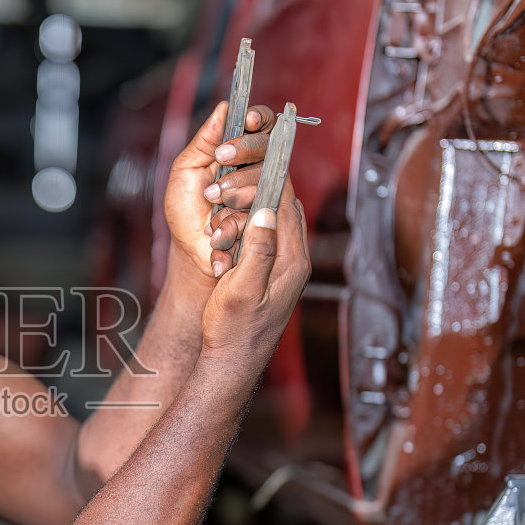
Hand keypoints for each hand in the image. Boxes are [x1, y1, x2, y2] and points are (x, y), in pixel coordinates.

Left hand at [163, 101, 276, 282]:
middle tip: (222, 159)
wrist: (189, 251)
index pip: (259, 125)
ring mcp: (265, 193)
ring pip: (266, 178)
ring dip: (236, 189)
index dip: (258, 118)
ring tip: (213, 204)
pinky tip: (217, 229)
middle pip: (268, 146)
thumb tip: (224, 107)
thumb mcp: (185, 171)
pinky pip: (262, 210)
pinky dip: (234, 219)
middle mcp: (256, 168)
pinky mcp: (268, 219)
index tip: (249, 120)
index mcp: (238, 152)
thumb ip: (204, 141)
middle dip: (244, 150)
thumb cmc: (186, 211)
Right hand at [199, 174, 309, 376]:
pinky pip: (267, 235)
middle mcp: (296, 260)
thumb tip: (268, 211)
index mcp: (293, 261)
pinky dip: (250, 223)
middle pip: (286, 207)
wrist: (233, 364)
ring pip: (276, 219)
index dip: (268, 179)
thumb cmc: (234, 331)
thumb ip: (258, 250)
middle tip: (233, 175)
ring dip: (253, 205)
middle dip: (260, 186)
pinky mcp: (274, 273)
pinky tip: (231, 221)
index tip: (247, 161)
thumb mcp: (242, 290)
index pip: (288, 206)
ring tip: (228, 196)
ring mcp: (287, 267)